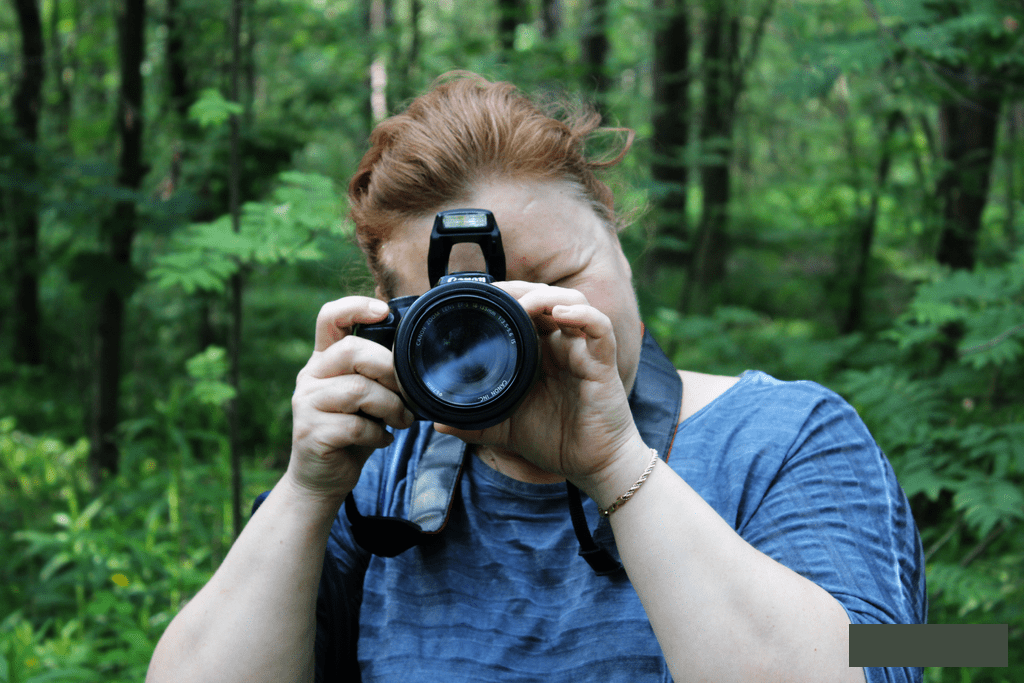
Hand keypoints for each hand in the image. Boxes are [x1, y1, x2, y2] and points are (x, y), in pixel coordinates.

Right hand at [288, 296, 415, 501]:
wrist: (322, 478)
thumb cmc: (352, 432)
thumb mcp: (365, 397)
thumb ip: (377, 374)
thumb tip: (416, 358)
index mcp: (324, 360)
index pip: (330, 318)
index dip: (355, 307)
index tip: (383, 312)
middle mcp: (310, 376)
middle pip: (353, 352)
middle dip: (390, 370)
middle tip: (407, 394)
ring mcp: (306, 403)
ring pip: (359, 390)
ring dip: (391, 407)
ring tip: (402, 421)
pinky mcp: (311, 432)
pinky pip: (356, 425)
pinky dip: (378, 434)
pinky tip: (381, 440)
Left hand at [435, 282, 643, 494]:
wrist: (592, 465)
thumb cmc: (556, 440)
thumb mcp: (506, 428)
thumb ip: (474, 423)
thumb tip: (437, 423)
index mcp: (541, 352)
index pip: (525, 309)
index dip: (505, 296)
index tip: (478, 296)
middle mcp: (562, 345)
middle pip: (546, 297)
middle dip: (520, 289)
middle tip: (495, 292)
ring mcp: (583, 351)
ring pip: (572, 302)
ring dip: (546, 296)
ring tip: (524, 304)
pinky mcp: (602, 363)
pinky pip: (599, 327)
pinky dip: (581, 315)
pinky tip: (560, 313)